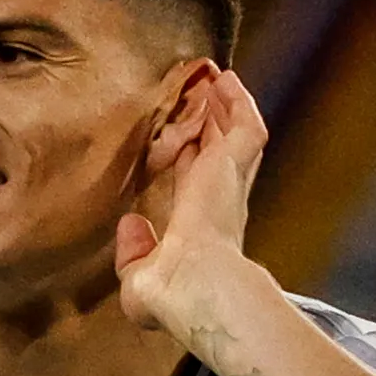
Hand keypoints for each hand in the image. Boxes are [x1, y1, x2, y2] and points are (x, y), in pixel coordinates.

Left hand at [114, 65, 269, 343]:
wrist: (193, 284)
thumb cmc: (170, 294)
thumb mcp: (139, 278)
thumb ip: (134, 253)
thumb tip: (130, 225)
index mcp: (200, 228)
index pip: (198, 186)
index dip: (193, 161)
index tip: (186, 143)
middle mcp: (220, 203)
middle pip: (223, 154)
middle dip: (216, 126)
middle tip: (209, 99)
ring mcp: (229, 182)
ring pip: (237, 136)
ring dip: (228, 109)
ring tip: (218, 81)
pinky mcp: (233, 164)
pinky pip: (245, 126)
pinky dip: (239, 102)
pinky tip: (227, 81)